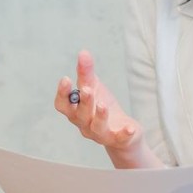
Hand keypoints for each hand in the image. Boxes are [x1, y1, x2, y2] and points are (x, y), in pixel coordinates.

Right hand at [54, 51, 153, 167]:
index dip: (62, 94)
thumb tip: (83, 52)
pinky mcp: (118, 139)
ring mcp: (101, 134)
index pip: (63, 105)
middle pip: (80, 115)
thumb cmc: (103, 108)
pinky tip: (130, 128)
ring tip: (103, 104)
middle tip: (88, 89)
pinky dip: (124, 133)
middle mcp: (85, 124)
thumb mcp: (95, 88)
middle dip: (84, 102)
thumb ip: (87, 73)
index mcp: (76, 111)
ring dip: (99, 116)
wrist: (123, 133)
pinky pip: (119, 138)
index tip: (66, 79)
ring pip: (97, 127)